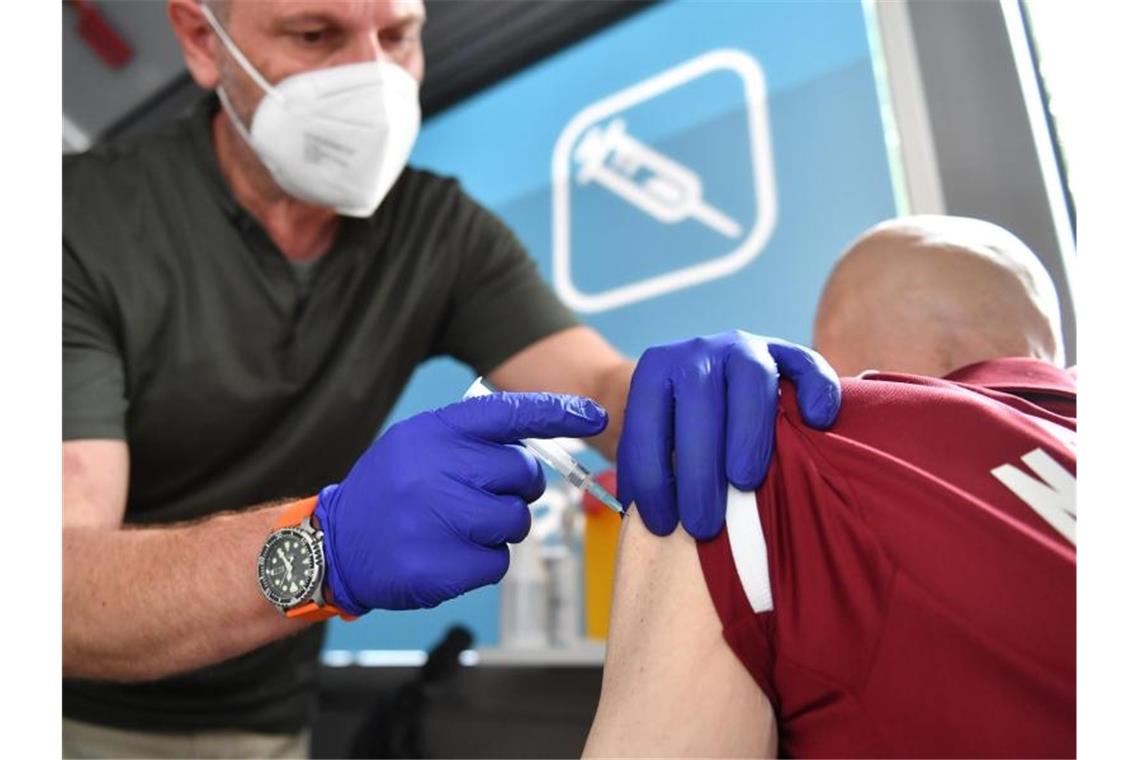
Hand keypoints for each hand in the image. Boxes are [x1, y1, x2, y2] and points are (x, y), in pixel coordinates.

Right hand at [315, 392, 607, 612]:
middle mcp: (434, 470)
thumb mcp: (418, 444)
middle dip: (515, 490)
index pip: (510, 414)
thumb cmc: (390, 491)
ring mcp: (434, 520)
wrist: (334, 545)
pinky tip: (446, 553)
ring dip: (499, 529)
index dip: (559, 413)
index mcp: (433, 432)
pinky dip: (481, 562)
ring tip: (458, 527)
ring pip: (515, 522)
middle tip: (481, 497)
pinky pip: (496, 563)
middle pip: (523, 476)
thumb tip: (539, 448)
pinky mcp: (437, 567)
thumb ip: (473, 440)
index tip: (596, 415)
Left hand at [617, 331, 840, 539]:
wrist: (709, 380)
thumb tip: (646, 521)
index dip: (651, 478)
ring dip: (748, 432)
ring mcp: (743, 348)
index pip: (647, 424)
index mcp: (655, 372)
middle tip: (704, 524)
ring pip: (751, 377)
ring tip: (745, 483)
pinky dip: (816, 389)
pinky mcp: (785, 352)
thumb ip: (651, 467)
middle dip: (698, 468)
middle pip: (699, 400)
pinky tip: (817, 422)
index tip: (663, 525)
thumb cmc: (677, 429)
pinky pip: (805, 363)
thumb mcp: (653, 441)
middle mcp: (697, 353)